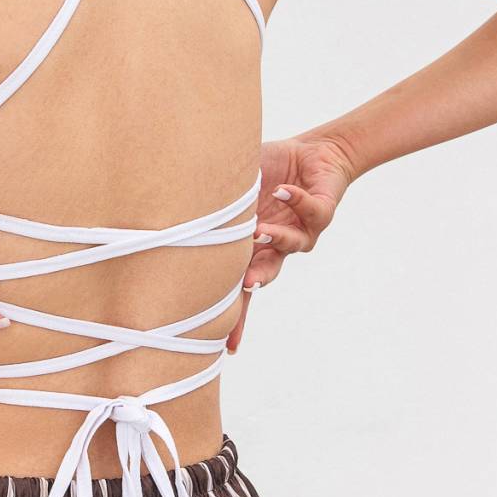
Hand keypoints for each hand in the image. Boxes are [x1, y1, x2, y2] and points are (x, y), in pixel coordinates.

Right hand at [226, 137, 353, 352]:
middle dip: (254, 282)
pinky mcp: (321, 214)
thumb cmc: (269, 171)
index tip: (223, 342)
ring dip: (274, 239)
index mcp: (252, 247)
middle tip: (245, 286)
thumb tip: (175, 200)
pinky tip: (282, 190)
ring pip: (289, 245)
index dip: (231, 314)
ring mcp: (300, 233)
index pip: (237, 285)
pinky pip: (309, 211)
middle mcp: (276, 246)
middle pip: (263, 275)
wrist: (314, 155)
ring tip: (259, 231)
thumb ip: (215, 198)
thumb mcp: (236, 187)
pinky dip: (294, 200)